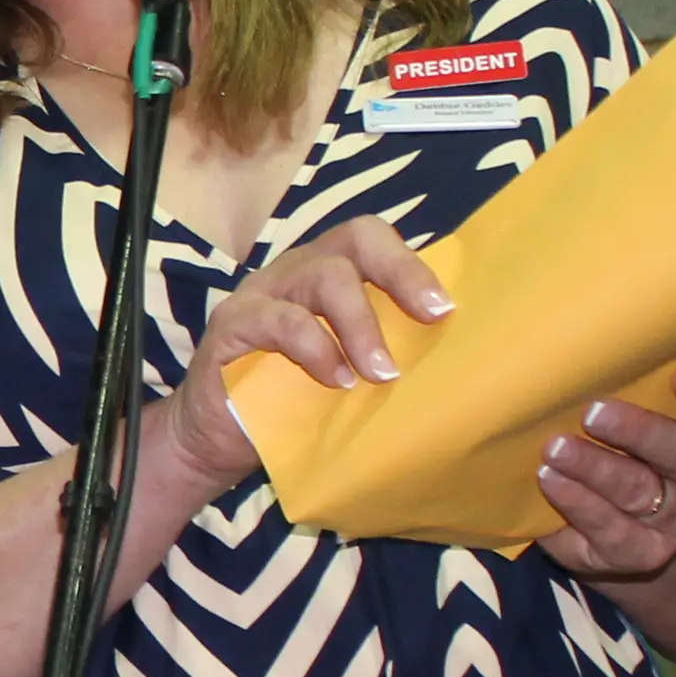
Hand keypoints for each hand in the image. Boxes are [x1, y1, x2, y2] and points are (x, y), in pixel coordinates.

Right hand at [152, 216, 452, 489]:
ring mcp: (263, 292)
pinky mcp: (232, 322)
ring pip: (323, 275)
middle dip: (401, 273)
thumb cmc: (292, 402)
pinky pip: (280, 320)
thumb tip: (457, 361)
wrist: (218, 438)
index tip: (445, 310)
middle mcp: (298, 270)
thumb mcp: (348, 370)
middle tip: (430, 317)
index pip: (375, 241)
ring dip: (362, 325)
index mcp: (330, 274)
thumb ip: (385, 350)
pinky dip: (317, 349)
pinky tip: (335, 381)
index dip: (413, 265)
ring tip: (382, 373)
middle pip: (355, 238)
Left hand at [534, 362, 675, 585]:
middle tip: (594, 412)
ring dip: (595, 467)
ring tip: (555, 448)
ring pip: (640, 491)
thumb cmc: (634, 458)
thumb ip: (637, 393)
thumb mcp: (649, 424)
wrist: (634, 542)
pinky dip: (578, 503)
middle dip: (639, 432)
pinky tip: (550, 481)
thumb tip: (580, 354)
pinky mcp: (641, 553)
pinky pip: (612, 530)